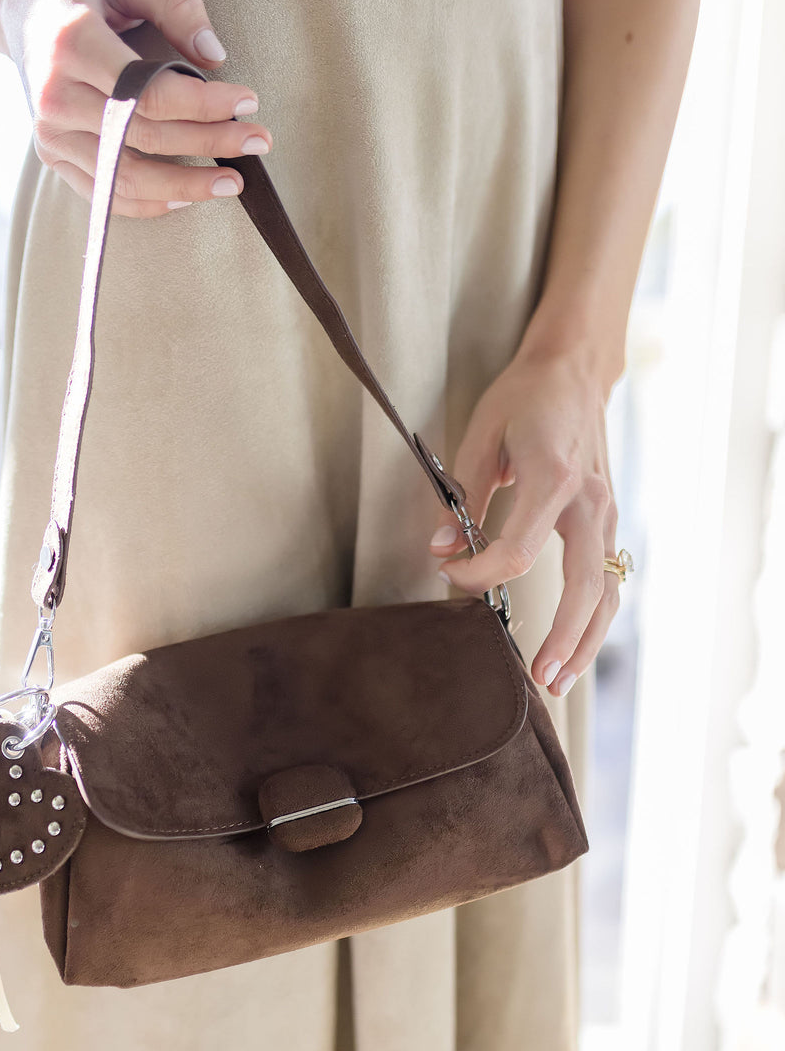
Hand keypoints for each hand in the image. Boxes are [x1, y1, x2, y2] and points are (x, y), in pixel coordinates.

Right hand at [0, 0, 272, 213]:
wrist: (22, 2)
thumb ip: (174, 5)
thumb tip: (214, 54)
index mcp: (70, 43)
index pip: (147, 93)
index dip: (204, 106)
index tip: (248, 103)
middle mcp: (54, 95)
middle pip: (144, 138)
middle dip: (209, 144)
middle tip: (257, 141)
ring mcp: (49, 132)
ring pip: (125, 178)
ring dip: (186, 186)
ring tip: (231, 182)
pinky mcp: (52, 155)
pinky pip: (106, 195)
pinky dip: (149, 202)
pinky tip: (186, 197)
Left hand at [428, 346, 619, 697]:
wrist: (575, 371)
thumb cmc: (523, 398)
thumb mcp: (479, 434)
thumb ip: (460, 496)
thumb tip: (440, 551)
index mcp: (553, 475)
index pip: (519, 550)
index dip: (482, 575)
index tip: (452, 578)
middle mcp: (589, 500)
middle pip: (586, 584)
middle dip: (564, 636)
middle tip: (538, 677)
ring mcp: (606, 513)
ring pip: (608, 591)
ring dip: (586, 641)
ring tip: (557, 680)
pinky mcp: (609, 522)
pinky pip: (609, 580)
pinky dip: (594, 619)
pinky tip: (574, 649)